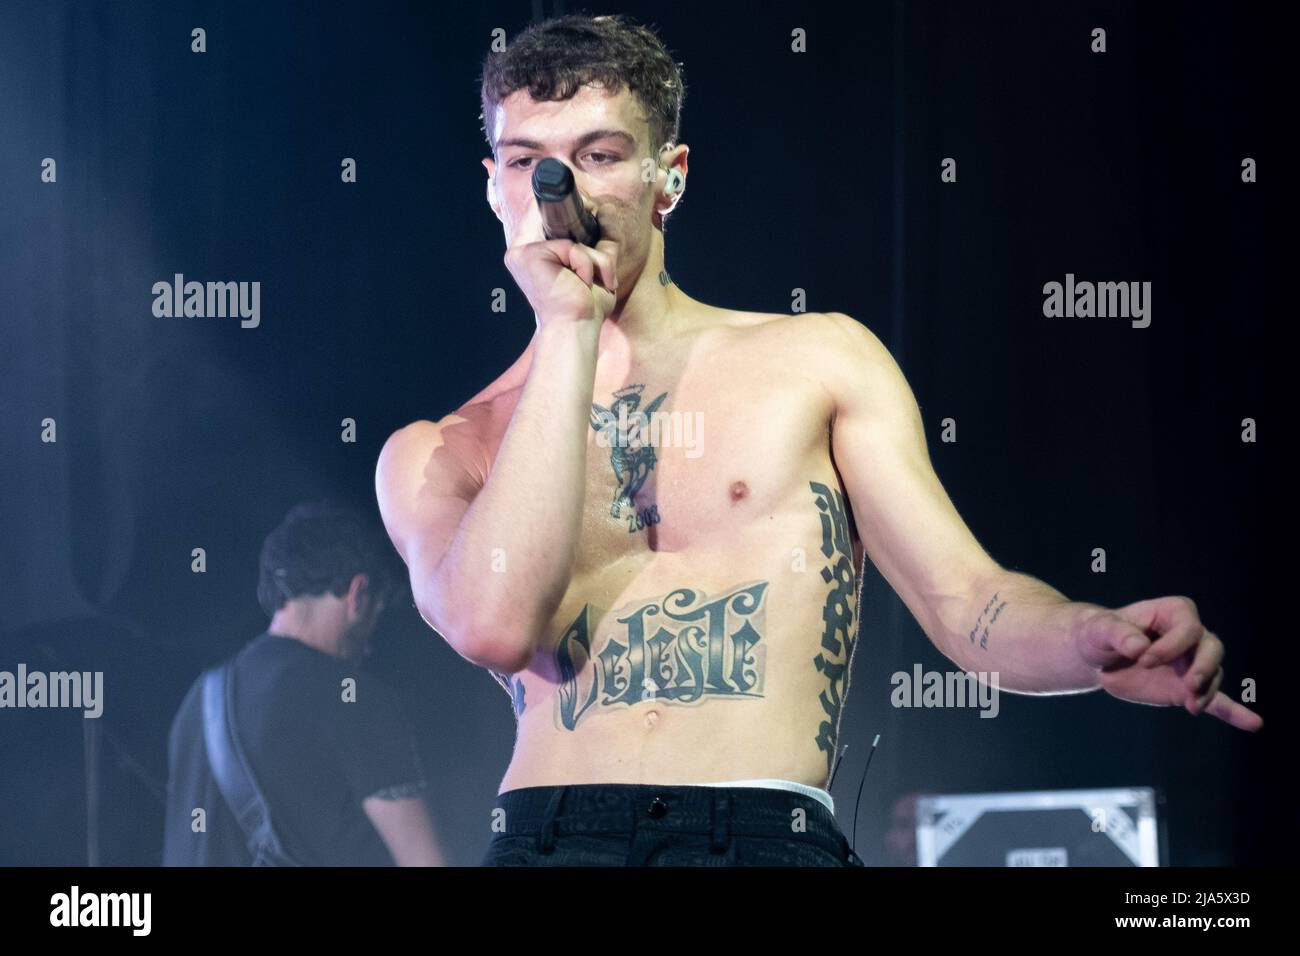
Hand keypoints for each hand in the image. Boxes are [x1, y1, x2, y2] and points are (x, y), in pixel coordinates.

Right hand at [502, 191, 620, 326]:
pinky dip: (589, 267)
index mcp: (533, 251)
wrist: (576, 330)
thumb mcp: (596, 267)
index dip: (573, 208)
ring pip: (575, 236)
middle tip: (594, 262)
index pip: (549, 212)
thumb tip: (606, 209)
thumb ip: (601, 240)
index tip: (593, 217)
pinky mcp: (531, 255)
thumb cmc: (584, 306)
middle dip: (587, 227)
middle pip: (559, 212)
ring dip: (595, 260)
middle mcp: (522, 249)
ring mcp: (523, 251)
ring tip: (591, 283)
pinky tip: (583, 284)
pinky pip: (574, 248)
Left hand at [1073, 595, 1261, 731]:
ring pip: (1213, 674)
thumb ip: (1117, 633)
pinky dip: (1233, 712)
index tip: (1144, 660)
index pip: (1188, 628)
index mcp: (1172, 613)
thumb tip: (1139, 646)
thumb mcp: (1099, 629)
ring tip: (1191, 706)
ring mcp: (1190, 663)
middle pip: (1212, 648)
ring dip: (1206, 690)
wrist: (1096, 654)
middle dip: (1203, 667)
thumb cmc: (1098, 633)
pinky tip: (1254, 724)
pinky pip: (1216, 700)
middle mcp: (1189, 637)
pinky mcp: (1185, 688)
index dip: (1171, 646)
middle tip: (1188, 686)